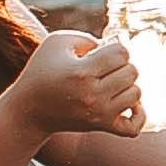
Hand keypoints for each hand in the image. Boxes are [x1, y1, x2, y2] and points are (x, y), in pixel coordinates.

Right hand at [0, 28, 146, 141]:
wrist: (28, 110)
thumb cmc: (42, 71)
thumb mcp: (57, 43)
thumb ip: (88, 37)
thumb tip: (114, 47)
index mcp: (81, 72)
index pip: (122, 53)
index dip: (115, 48)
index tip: (101, 53)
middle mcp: (92, 95)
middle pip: (132, 72)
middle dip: (121, 65)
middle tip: (103, 69)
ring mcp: (99, 114)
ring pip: (136, 94)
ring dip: (127, 86)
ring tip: (109, 84)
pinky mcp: (102, 127)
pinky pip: (134, 127)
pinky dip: (138, 114)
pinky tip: (126, 104)